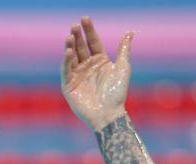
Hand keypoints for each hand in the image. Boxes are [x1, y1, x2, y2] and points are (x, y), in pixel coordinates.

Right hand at [61, 17, 132, 131]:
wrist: (109, 113)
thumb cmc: (117, 93)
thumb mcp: (123, 68)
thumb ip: (124, 50)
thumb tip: (130, 32)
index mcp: (99, 61)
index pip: (92, 42)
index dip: (89, 30)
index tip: (85, 18)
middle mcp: (87, 66)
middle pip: (81, 47)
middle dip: (77, 36)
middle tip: (74, 26)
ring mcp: (77, 75)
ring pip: (72, 57)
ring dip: (70, 46)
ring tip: (69, 37)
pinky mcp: (69, 86)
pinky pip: (66, 71)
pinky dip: (66, 61)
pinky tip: (68, 52)